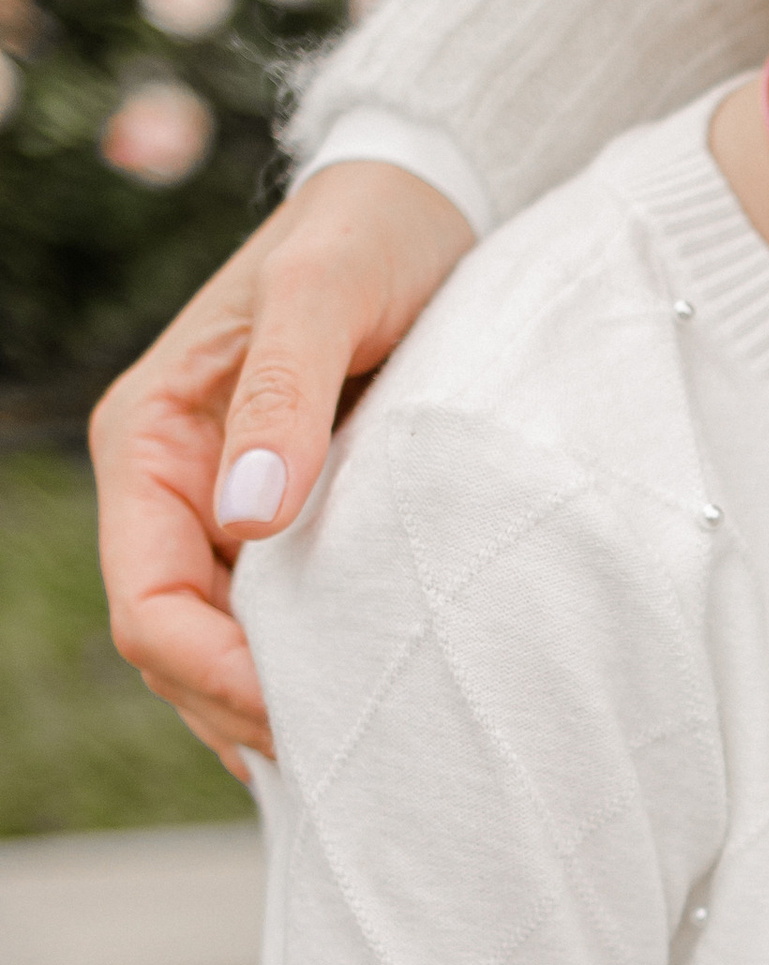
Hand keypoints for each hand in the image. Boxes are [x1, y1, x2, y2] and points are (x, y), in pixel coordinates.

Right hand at [88, 160, 473, 769]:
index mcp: (151, 442)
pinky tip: (370, 714)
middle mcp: (178, 491)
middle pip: (179, 652)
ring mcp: (234, 516)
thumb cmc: (368, 234)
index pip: (147, 602)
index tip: (298, 711)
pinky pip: (285, 628)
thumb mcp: (326, 291)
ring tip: (367, 754)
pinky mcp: (298, 526)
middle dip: (247, 713)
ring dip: (281, 708)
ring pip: (227, 654)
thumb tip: (249, 514)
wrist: (425, 206)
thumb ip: (285, 395)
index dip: (211, 674)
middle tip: (351, 758)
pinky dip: (316, 676)